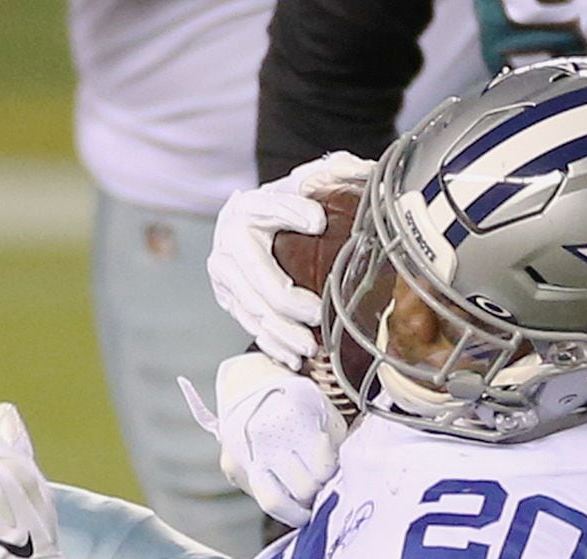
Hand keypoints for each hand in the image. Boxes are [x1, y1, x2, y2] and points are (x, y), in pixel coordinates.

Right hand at [182, 352, 346, 526]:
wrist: (249, 383)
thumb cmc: (294, 401)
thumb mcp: (324, 411)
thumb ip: (336, 444)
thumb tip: (341, 482)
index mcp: (293, 417)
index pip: (323, 471)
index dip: (331, 475)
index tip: (330, 470)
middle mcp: (264, 437)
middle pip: (303, 490)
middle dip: (315, 491)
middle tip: (319, 484)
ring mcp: (244, 454)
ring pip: (275, 504)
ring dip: (295, 509)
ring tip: (305, 503)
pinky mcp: (232, 467)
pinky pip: (258, 495)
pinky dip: (275, 494)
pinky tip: (282, 482)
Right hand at [209, 151, 373, 369]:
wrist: (256, 219)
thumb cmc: (290, 201)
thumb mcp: (309, 179)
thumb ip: (334, 171)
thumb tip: (362, 172)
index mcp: (246, 212)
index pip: (267, 213)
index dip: (290, 214)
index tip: (318, 222)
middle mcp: (228, 246)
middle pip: (257, 283)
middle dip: (287, 306)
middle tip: (318, 316)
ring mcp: (225, 278)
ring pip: (252, 312)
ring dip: (281, 334)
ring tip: (310, 348)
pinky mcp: (229, 300)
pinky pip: (249, 327)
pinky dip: (271, 345)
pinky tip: (293, 360)